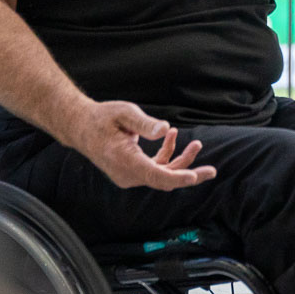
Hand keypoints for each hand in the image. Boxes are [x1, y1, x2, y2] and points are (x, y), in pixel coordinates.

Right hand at [73, 100, 216, 190]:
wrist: (82, 127)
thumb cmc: (103, 117)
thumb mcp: (124, 113)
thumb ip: (145, 123)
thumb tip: (165, 129)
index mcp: (125, 160)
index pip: (155, 175)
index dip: (177, 178)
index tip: (194, 176)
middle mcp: (127, 173)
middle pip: (163, 180)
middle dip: (188, 174)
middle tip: (212, 171)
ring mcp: (129, 175)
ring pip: (161, 175)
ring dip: (180, 161)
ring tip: (196, 143)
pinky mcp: (132, 171)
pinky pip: (155, 169)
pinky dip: (166, 156)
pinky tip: (173, 136)